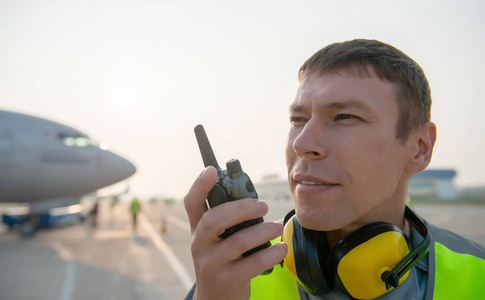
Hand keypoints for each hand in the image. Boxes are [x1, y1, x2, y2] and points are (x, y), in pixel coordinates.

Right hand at [184, 166, 287, 299]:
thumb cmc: (222, 261)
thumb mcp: (216, 241)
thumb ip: (227, 221)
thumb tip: (254, 200)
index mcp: (197, 229)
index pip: (192, 203)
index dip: (200, 185)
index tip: (211, 170)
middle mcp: (200, 244)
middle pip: (214, 219)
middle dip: (241, 208)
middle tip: (262, 206)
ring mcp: (211, 264)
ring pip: (238, 241)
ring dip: (263, 230)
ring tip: (277, 227)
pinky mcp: (227, 280)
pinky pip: (254, 263)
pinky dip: (272, 253)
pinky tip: (281, 248)